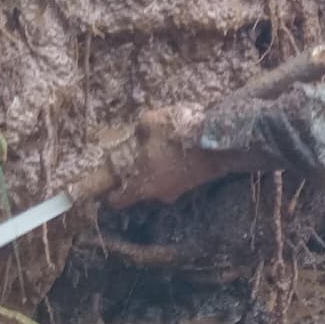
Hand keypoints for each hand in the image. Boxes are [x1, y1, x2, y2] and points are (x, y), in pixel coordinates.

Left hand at [102, 101, 284, 213]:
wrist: (218, 142)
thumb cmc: (178, 134)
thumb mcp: (149, 122)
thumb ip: (137, 131)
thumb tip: (137, 133)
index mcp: (140, 184)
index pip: (116, 201)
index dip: (108, 193)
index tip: (106, 186)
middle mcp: (156, 194)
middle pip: (138, 191)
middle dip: (135, 177)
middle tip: (136, 159)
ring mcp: (177, 191)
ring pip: (157, 185)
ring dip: (156, 172)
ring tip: (161, 151)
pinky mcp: (192, 185)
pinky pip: (174, 179)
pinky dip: (172, 169)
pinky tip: (178, 152)